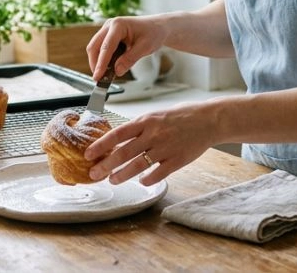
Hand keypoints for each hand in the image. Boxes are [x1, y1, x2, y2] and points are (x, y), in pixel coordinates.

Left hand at [84, 103, 216, 186]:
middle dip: (106, 166)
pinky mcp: (177, 160)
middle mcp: (153, 135)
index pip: (117, 134)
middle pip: (123, 153)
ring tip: (112, 180)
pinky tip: (141, 181)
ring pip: (137, 166)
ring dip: (122, 175)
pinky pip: (157, 173)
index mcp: (145, 121)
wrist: (208, 119)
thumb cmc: (180, 116)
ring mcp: (165, 148)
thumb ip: (138, 128)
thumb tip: (117, 142)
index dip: (101, 145)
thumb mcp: (155, 115)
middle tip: (94, 174)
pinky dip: (147, 179)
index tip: (88, 154)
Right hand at [86, 15, 167, 79]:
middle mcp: (110, 25)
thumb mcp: (145, 47)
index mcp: (119, 25)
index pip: (106, 47)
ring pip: (95, 47)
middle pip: (94, 46)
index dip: (101, 63)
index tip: (98, 76)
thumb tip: (117, 71)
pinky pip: (101, 48)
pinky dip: (102, 59)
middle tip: (99, 78)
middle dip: (95, 63)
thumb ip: (130, 59)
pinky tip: (108, 68)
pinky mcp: (108, 35)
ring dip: (97, 62)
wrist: (157, 27)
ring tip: (104, 75)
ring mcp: (108, 30)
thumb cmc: (153, 33)